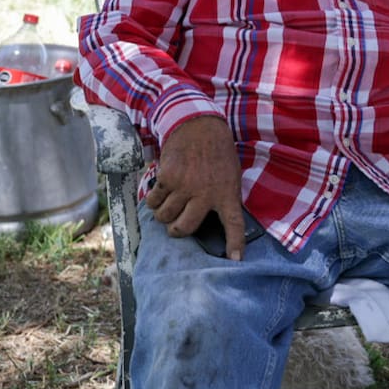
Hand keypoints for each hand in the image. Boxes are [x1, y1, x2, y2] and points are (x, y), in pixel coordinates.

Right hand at [144, 116, 245, 259]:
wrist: (199, 126)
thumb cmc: (217, 154)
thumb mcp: (230, 175)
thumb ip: (221, 197)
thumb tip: (207, 221)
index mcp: (227, 193)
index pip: (234, 223)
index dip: (235, 244)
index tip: (235, 261)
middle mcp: (206, 193)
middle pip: (184, 228)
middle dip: (177, 231)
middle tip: (176, 225)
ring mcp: (185, 186)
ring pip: (164, 217)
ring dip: (163, 214)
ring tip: (169, 202)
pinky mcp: (167, 178)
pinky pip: (153, 201)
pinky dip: (153, 200)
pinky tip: (160, 190)